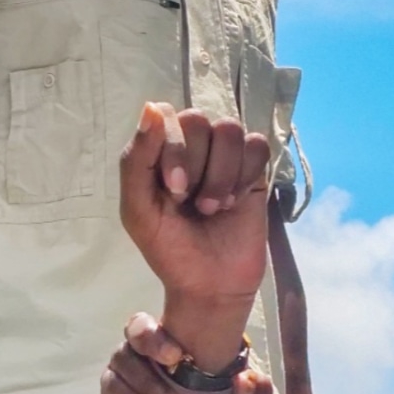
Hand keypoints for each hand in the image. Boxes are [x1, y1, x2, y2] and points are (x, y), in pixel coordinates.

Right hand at [100, 312, 275, 393]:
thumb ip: (254, 390)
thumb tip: (245, 381)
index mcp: (173, 337)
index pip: (155, 319)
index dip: (157, 333)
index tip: (177, 354)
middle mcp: (144, 347)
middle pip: (133, 332)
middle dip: (148, 348)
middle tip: (171, 369)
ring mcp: (126, 369)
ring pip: (120, 362)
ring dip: (143, 385)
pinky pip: (111, 389)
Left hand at [118, 105, 274, 372]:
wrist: (210, 286)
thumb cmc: (169, 249)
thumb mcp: (139, 211)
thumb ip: (136, 160)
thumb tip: (151, 108)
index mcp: (157, 150)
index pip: (164, 115)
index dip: (172, 146)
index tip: (174, 189)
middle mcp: (191, 145)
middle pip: (197, 119)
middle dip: (195, 165)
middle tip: (193, 203)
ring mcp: (224, 155)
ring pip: (229, 130)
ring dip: (221, 175)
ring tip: (214, 208)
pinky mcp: (253, 169)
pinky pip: (256, 146)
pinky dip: (244, 175)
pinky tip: (235, 202)